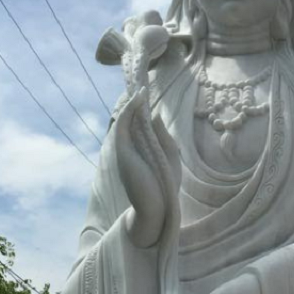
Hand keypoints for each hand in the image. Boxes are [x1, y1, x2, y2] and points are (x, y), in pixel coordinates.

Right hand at [114, 89, 165, 247]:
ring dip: (133, 104)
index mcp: (141, 152)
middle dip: (135, 104)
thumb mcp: (170, 157)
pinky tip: (138, 99)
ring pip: (126, 121)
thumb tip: (154, 115)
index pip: (140, 127)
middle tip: (142, 85)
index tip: (148, 95)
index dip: (142, 110)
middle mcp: (130, 149)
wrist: (158, 209)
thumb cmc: (165, 186)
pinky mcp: (123, 151)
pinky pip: (123, 125)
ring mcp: (125, 150)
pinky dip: (129, 111)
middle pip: (132, 121)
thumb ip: (163, 137)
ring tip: (141, 88)